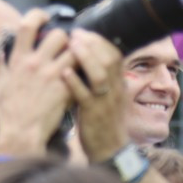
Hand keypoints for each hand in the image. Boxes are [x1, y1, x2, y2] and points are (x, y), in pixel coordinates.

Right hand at [0, 8, 75, 156]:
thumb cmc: (6, 113)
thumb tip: (1, 49)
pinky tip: (81, 77)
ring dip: (78, 53)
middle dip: (64, 38)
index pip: (27, 25)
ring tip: (76, 59)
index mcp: (18, 60)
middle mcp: (36, 64)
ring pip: (75, 51)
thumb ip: (0, 65)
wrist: (19, 136)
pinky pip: (80, 71)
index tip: (45, 18)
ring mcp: (52, 75)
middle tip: (65, 46)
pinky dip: (83, 72)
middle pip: (59, 35)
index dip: (38, 15)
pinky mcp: (65, 88)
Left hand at [62, 28, 125, 162]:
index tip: (83, 32)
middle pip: (109, 59)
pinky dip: (75, 83)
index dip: (99, 41)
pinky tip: (64, 72)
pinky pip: (85, 96)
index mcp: (118, 82)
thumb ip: (102, 77)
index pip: (114, 54)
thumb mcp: (110, 95)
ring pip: (99, 74)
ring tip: (71, 46)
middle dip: (91, 43)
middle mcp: (115, 89)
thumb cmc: (105, 120)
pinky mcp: (93, 115)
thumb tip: (87, 56)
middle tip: (75, 34)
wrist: (110, 150)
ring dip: (85, 58)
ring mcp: (105, 102)